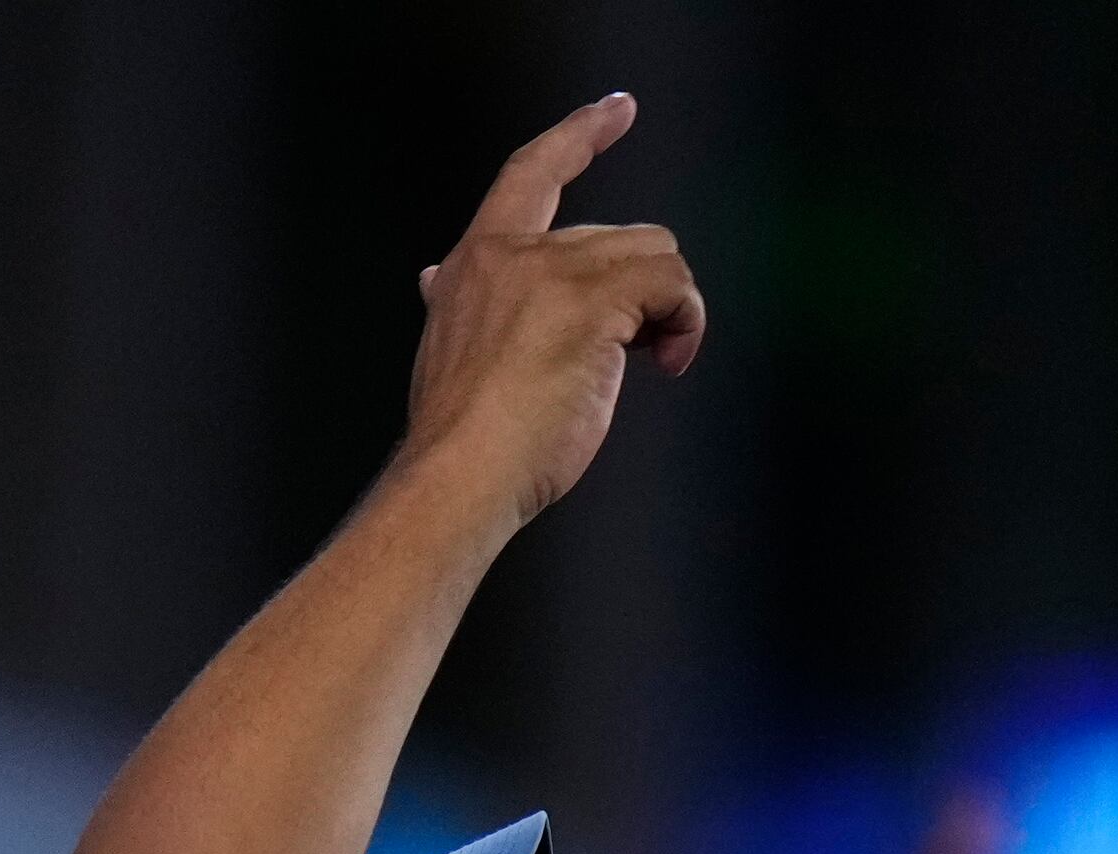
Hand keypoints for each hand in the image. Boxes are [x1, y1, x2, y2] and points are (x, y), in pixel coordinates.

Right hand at [397, 96, 709, 530]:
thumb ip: (458, 305)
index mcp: (475, 263)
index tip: (616, 111)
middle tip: (641, 353)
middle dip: (642, 294)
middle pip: (619, 236)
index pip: (530, 174)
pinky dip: (686, 320)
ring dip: (670, 308)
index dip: (577, 136)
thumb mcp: (450, 351)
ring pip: (655, 254)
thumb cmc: (460, 441)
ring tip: (654, 362)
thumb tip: (430, 277)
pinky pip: (673, 285)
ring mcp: (553, 274)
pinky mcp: (592, 302)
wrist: (456, 478)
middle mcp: (513, 255)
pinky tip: (669, 361)